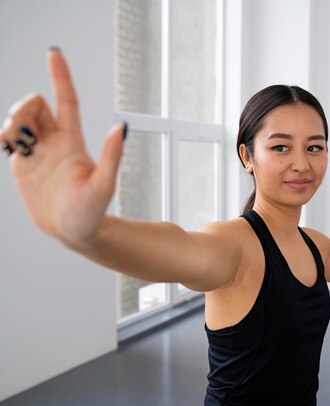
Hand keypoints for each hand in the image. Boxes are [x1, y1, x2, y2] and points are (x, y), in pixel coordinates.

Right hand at [0, 49, 125, 245]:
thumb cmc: (92, 211)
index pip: (65, 100)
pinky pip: (6, 138)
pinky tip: (7, 148)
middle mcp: (54, 141)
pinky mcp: (22, 164)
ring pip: (18, 119)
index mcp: (73, 141)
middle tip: (22, 135)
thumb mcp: (103, 185)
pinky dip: (2, 136)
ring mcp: (36, 151)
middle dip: (23, 108)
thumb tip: (120, 128)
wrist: (73, 231)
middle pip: (34, 105)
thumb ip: (111, 156)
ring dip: (12, 123)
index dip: (60, 76)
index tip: (54, 53)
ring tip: (15, 145)